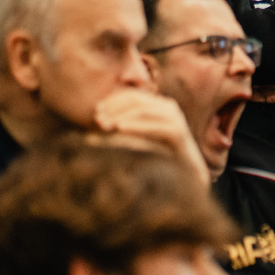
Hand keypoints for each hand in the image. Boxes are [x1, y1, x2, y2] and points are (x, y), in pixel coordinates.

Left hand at [94, 89, 208, 181]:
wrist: (188, 179)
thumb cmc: (160, 162)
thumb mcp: (135, 144)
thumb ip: (118, 137)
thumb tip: (86, 137)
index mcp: (159, 106)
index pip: (133, 96)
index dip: (113, 101)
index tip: (95, 112)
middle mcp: (169, 108)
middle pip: (137, 100)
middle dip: (115, 107)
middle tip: (97, 119)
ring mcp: (175, 119)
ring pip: (145, 110)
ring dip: (122, 115)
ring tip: (104, 124)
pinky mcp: (178, 133)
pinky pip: (155, 126)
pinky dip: (136, 125)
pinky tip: (120, 128)